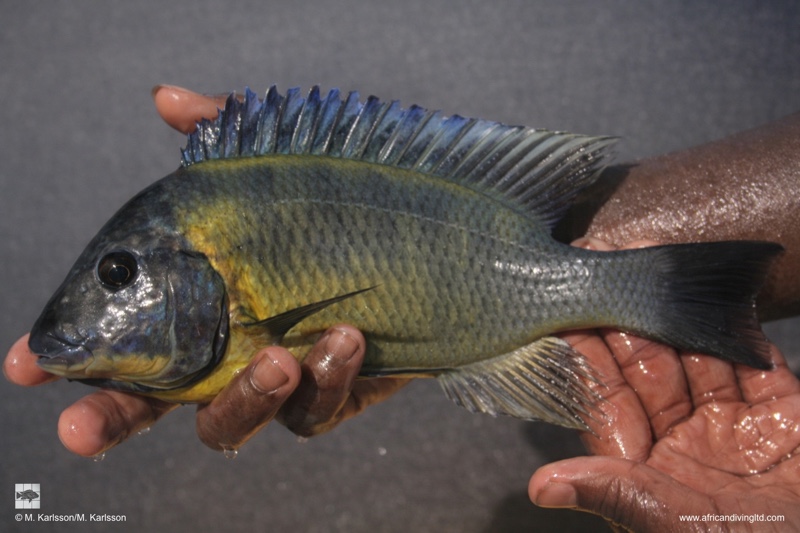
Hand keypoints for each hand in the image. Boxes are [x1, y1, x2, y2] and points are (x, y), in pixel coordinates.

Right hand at [2, 86, 408, 456]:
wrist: (445, 233)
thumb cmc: (351, 197)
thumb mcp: (286, 160)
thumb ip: (224, 136)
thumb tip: (166, 99)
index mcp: (200, 302)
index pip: (123, 338)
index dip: (71, 357)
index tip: (25, 363)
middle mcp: (231, 346)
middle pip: (155, 404)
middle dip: (111, 418)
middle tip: (77, 427)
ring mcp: (283, 375)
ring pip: (234, 423)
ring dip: (247, 395)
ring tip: (281, 353)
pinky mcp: (340, 392)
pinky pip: (316, 414)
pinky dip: (325, 382)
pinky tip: (343, 337)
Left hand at [530, 238, 799, 530]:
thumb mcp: (685, 528)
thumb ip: (620, 497)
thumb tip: (541, 487)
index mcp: (650, 472)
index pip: (606, 402)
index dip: (586, 355)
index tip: (564, 308)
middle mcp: (685, 445)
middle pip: (649, 372)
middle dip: (629, 320)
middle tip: (610, 267)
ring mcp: (735, 429)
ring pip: (698, 359)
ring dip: (680, 315)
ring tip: (658, 262)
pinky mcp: (783, 420)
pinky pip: (756, 365)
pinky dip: (742, 330)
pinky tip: (721, 294)